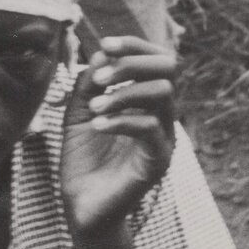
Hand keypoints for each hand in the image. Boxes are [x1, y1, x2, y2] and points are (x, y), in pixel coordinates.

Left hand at [60, 36, 176, 237]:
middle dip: (132, 63)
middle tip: (100, 79)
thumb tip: (103, 52)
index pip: (156, 59)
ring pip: (162, 93)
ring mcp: (164, 137)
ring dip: (122, 94)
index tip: (105, 44)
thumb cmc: (84, 158)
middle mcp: (162, 115)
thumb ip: (90, 83)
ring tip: (94, 109)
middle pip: (169, 67)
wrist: (82, 204)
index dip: (134, 45)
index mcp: (146, 100)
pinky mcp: (158, 160)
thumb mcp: (80, 112)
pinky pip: (149, 127)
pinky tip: (97, 126)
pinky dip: (121, 120)